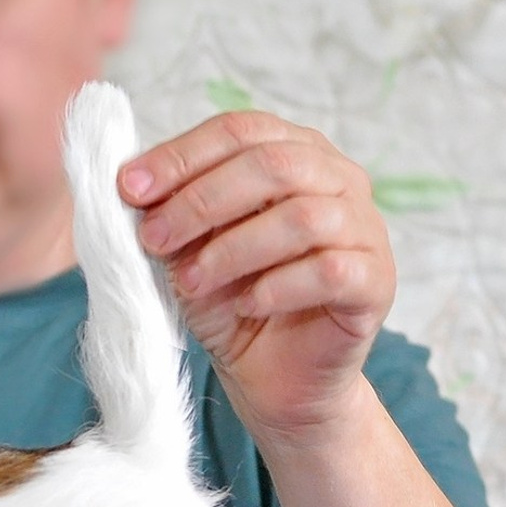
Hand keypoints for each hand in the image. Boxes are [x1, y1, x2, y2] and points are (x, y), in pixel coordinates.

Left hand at [119, 110, 395, 445]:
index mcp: (292, 152)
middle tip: (154, 238)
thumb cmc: (230, 301)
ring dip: (233, 249)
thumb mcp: (187, 252)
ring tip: (190, 282)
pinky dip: (278, 287)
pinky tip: (246, 304)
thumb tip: (132, 184)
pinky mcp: (376, 280)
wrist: (271, 376)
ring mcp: (364, 228)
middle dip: (201, 201)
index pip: (239, 131)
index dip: (181, 156)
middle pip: (274, 164)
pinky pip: (330, 270)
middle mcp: (337, 179)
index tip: (129, 189)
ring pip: (304, 217)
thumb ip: (169, 213)